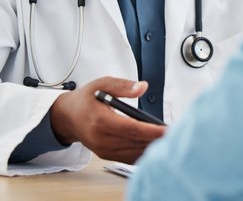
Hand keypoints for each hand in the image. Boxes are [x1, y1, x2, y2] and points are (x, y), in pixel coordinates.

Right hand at [50, 76, 165, 162]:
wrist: (68, 116)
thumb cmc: (86, 99)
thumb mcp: (102, 83)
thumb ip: (123, 86)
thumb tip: (142, 87)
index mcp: (100, 120)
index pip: (131, 128)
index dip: (151, 130)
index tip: (167, 129)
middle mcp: (100, 138)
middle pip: (134, 142)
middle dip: (156, 139)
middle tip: (174, 134)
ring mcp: (102, 149)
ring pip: (133, 152)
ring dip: (151, 147)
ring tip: (168, 139)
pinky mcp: (106, 155)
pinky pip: (128, 158)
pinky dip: (143, 153)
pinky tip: (155, 146)